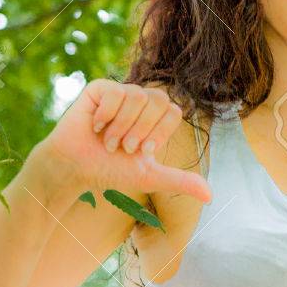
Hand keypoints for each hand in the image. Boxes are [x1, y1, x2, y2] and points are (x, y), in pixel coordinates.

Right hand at [30, 78, 211, 204]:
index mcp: (155, 117)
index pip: (173, 111)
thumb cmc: (109, 171)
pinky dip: (106, 115)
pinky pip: (115, 93)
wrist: (75, 168)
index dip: (158, 133)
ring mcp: (120, 92)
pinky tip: (95, 127)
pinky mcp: (100, 88)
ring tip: (108, 142)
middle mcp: (140, 101)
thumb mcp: (149, 176)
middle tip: (124, 148)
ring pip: (137, 96)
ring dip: (122, 126)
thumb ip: (180, 181)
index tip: (141, 152)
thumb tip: (210, 197)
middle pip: (159, 100)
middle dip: (141, 130)